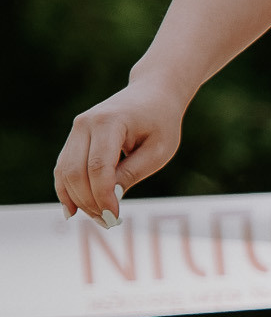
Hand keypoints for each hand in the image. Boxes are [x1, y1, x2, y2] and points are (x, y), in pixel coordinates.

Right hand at [55, 78, 187, 224]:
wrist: (152, 93)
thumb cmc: (161, 123)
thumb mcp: (158, 151)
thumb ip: (133, 172)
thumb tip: (111, 197)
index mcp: (109, 123)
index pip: (98, 167)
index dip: (103, 196)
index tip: (114, 218)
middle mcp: (85, 124)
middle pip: (76, 172)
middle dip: (89, 201)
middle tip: (109, 223)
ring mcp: (77, 129)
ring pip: (64, 171)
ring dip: (77, 199)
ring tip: (99, 218)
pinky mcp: (75, 138)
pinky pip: (64, 167)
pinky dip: (66, 189)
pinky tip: (73, 210)